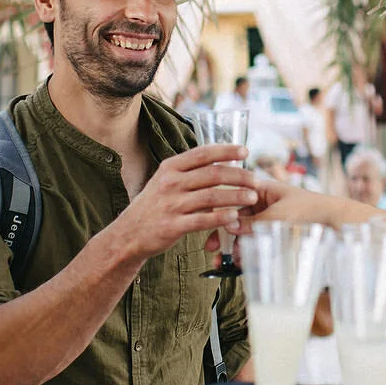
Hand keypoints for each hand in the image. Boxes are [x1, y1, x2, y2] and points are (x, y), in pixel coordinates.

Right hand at [113, 145, 255, 259]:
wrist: (129, 234)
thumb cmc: (154, 206)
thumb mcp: (166, 182)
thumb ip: (190, 174)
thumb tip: (224, 164)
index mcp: (170, 168)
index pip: (203, 153)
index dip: (226, 150)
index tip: (245, 151)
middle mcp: (170, 183)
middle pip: (212, 174)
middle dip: (238, 175)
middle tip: (256, 179)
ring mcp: (171, 204)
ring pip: (211, 196)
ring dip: (235, 196)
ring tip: (252, 197)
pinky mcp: (172, 225)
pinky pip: (202, 220)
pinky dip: (221, 218)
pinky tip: (235, 217)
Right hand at [203, 177, 325, 260]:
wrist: (339, 222)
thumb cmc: (311, 210)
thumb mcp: (277, 216)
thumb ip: (252, 223)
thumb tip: (228, 227)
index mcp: (262, 189)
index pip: (232, 198)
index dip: (218, 213)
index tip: (208, 228)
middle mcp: (264, 203)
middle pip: (235, 218)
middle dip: (223, 235)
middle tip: (213, 251)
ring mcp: (270, 219)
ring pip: (245, 233)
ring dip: (234, 246)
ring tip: (226, 262)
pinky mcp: (277, 234)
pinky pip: (257, 242)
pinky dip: (248, 251)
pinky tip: (241, 263)